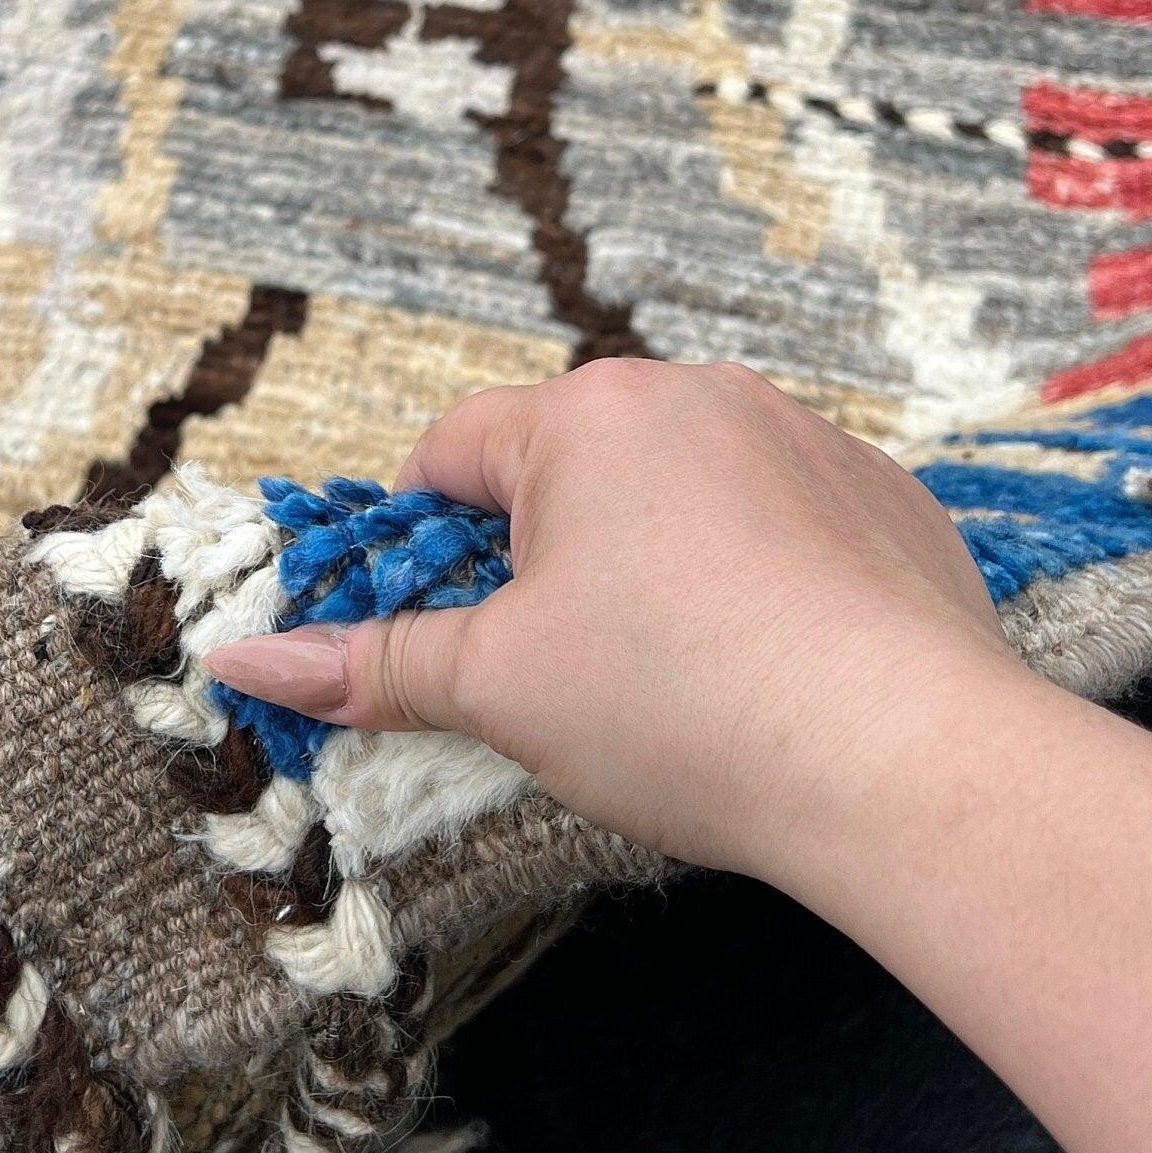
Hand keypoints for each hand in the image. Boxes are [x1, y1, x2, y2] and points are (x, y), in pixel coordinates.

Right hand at [206, 359, 1013, 883]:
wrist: (907, 757)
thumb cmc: (687, 706)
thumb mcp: (501, 689)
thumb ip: (373, 664)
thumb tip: (244, 660)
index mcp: (589, 417)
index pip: (454, 452)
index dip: (419, 541)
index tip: (431, 623)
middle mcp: (701, 395)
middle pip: (571, 468)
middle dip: (544, 560)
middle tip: (549, 671)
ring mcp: (808, 438)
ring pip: (682, 494)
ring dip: (652, 565)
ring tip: (669, 681)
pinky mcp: (888, 498)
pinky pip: (787, 524)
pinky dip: (759, 583)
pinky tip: (768, 674)